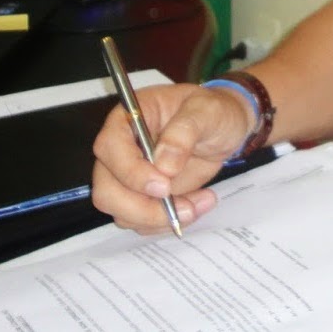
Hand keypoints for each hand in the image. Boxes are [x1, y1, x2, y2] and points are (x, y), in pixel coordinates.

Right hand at [91, 82, 254, 233]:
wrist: (224, 130)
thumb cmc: (213, 111)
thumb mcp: (207, 110)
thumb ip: (184, 131)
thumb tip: (164, 165)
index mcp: (128, 119)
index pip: (110, 148)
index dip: (130, 171)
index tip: (163, 185)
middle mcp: (121, 150)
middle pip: (107, 190)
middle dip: (142, 208)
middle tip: (184, 208)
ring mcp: (130, 177)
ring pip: (123, 212)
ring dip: (160, 218)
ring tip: (200, 203)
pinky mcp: (144, 197)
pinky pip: (142, 220)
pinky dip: (168, 221)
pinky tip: (198, 204)